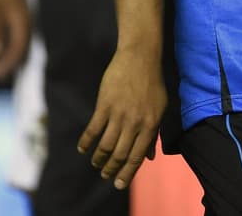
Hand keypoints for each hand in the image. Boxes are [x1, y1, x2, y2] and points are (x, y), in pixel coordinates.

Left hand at [0, 0, 29, 78]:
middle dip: (8, 66)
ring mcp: (24, 24)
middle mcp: (26, 27)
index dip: (5, 65)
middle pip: (21, 53)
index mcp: (22, 25)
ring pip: (20, 48)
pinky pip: (16, 41)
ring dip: (8, 59)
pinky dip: (8, 50)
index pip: (17, 52)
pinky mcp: (19, 21)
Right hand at [78, 47, 165, 188]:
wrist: (140, 57)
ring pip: (106, 145)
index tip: (119, 184)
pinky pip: (93, 129)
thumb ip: (153, 134)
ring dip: (99, 158)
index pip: (137, 156)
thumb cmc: (152, 83)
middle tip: (105, 175)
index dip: (128, 173)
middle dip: (111, 169)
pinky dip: (86, 142)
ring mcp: (119, 114)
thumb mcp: (159, 109)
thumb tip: (149, 157)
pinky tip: (82, 149)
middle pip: (120, 154)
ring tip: (96, 163)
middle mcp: (134, 123)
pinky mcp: (105, 104)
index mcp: (150, 125)